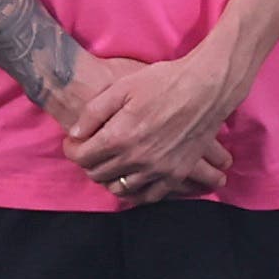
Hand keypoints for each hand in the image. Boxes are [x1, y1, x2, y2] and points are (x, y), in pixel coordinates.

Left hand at [55, 50, 242, 205]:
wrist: (206, 88)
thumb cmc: (163, 82)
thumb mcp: (122, 87)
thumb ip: (93, 112)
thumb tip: (75, 133)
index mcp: (119, 136)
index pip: (82, 157)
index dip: (72, 149)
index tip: (74, 142)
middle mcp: (136, 159)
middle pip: (98, 174)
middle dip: (88, 163)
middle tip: (90, 150)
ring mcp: (158, 170)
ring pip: (120, 189)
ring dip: (109, 178)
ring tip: (110, 164)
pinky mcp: (176, 174)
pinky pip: (149, 196)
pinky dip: (135, 193)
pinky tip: (131, 182)